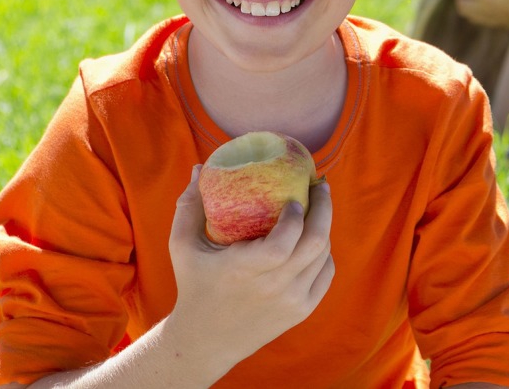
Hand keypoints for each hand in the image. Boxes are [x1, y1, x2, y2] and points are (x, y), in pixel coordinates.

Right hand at [165, 167, 335, 365]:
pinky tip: (316, 238)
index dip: (296, 217)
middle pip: (315, 244)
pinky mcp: (301, 312)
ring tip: (317, 207)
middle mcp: (273, 288)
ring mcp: (291, 302)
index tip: (294, 197)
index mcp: (244, 271)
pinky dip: (324, 253)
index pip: (283, 243)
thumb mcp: (182, 246)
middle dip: (324, 208)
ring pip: (324, 256)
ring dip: (324, 228)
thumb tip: (201, 166)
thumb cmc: (194, 285)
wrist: (204, 342)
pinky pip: (325, 274)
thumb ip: (189, 206)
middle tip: (319, 186)